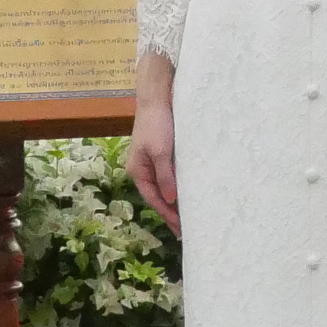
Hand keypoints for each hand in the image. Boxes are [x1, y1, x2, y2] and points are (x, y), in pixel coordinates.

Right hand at [127, 92, 180, 236]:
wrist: (158, 98)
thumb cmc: (157, 124)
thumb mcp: (161, 151)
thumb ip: (166, 176)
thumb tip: (171, 200)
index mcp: (138, 171)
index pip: (154, 198)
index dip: (167, 214)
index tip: (180, 228)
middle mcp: (143, 169)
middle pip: (158, 195)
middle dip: (170, 211)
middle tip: (186, 229)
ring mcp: (152, 161)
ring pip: (164, 186)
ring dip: (175, 200)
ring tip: (189, 215)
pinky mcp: (162, 153)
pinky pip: (170, 175)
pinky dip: (177, 186)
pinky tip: (187, 192)